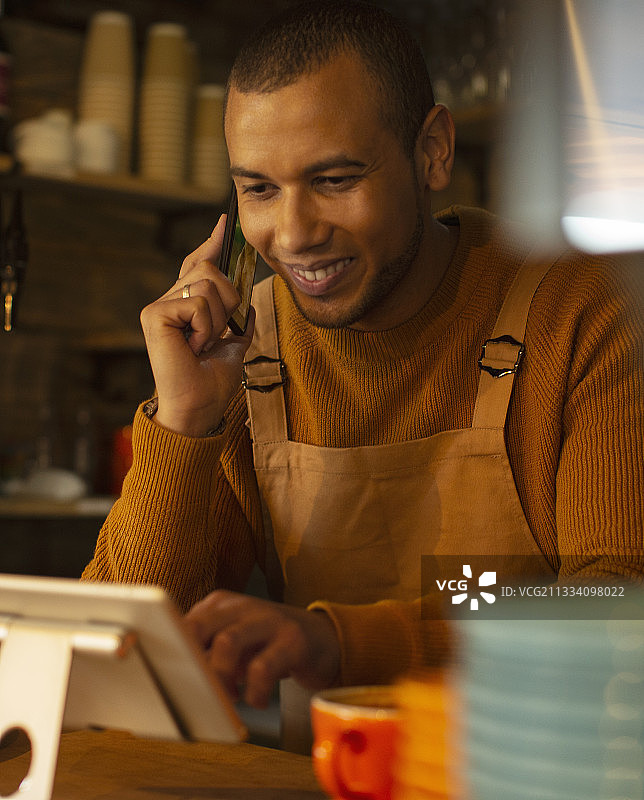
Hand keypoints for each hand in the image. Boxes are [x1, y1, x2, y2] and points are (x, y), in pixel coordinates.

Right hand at [139, 216, 254, 436]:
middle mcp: (169, 300)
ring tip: (204, 343)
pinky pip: (198, 303)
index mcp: (187, 305)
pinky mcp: (154, 314)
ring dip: (218, 318)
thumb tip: (248, 302)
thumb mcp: (234, 343)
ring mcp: (159, 306)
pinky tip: (194, 347)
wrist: (200, 406)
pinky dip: (206, 327)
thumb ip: (238, 321)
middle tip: (219, 332)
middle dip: (228, 299)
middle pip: (210, 269)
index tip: (226, 222)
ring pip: (208, 283)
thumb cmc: (212, 380)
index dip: (213, 242)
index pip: (200, 263)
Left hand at [183, 590, 340, 707]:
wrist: (321, 638)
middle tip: (197, 692)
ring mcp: (269, 619)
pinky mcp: (292, 640)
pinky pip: (263, 668)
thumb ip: (206, 650)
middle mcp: (242, 605)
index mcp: (221, 603)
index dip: (170, 652)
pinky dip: (255, 693)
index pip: (183, 623)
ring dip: (221, 679)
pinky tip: (258, 700)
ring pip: (227, 642)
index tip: (167, 679)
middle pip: (198, 627)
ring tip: (231, 698)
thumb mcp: (234, 640)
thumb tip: (172, 678)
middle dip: (191, 665)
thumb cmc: (267, 645)